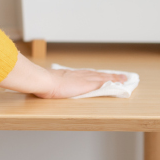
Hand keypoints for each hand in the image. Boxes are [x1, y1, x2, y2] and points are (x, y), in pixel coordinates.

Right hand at [0, 53, 127, 98]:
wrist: (41, 81)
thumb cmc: (38, 83)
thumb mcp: (41, 81)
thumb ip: (42, 80)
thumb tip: (32, 80)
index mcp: (68, 75)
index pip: (85, 74)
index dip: (95, 75)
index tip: (103, 75)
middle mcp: (78, 75)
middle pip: (98, 74)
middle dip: (110, 75)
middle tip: (122, 76)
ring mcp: (83, 79)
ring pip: (104, 77)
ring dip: (115, 78)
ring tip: (126, 79)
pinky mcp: (88, 84)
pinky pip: (105, 83)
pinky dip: (115, 82)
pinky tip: (123, 84)